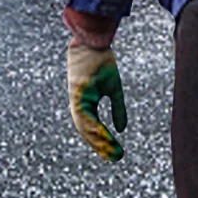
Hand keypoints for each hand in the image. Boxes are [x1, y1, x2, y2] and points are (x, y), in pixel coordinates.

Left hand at [67, 44, 126, 160]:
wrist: (93, 39)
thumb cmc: (101, 61)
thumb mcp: (114, 88)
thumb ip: (117, 109)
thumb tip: (121, 129)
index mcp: (85, 102)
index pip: (91, 127)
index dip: (101, 141)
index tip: (113, 153)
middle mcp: (78, 102)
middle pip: (86, 130)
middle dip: (100, 146)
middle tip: (115, 158)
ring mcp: (76, 98)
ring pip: (84, 126)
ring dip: (98, 140)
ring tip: (112, 151)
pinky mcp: (76, 91)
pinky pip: (84, 115)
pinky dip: (94, 127)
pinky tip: (104, 137)